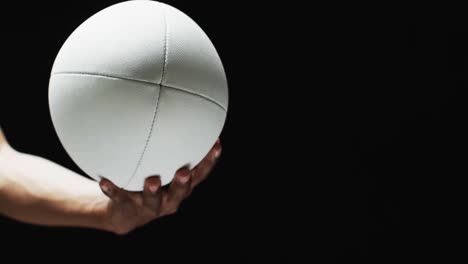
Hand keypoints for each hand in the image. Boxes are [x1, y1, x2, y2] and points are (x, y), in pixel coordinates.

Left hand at [98, 139, 221, 234]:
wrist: (125, 212)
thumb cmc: (150, 178)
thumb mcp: (162, 164)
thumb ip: (170, 146)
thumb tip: (175, 105)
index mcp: (182, 187)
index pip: (201, 174)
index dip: (210, 160)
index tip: (216, 144)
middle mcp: (170, 198)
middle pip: (181, 192)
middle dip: (184, 183)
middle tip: (184, 172)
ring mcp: (149, 206)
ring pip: (153, 200)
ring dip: (153, 191)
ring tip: (152, 180)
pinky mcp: (128, 207)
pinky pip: (120, 198)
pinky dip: (113, 190)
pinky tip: (105, 181)